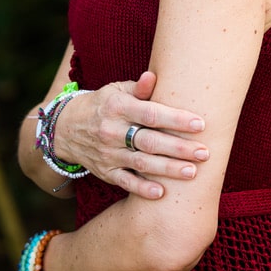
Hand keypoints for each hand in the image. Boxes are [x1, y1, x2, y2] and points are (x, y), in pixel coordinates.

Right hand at [56, 71, 207, 199]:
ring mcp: (108, 153)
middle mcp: (112, 131)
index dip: (176, 119)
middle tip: (204, 152)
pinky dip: (142, 189)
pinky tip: (162, 193)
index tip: (200, 124)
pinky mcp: (105, 172)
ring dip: (168, 169)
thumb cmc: (103, 105)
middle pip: (150, 141)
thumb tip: (153, 76)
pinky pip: (125, 182)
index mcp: (118, 107)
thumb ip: (138, 88)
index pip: (151, 114)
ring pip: (142, 163)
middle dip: (179, 148)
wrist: (65, 129)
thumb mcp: (116, 91)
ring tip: (192, 172)